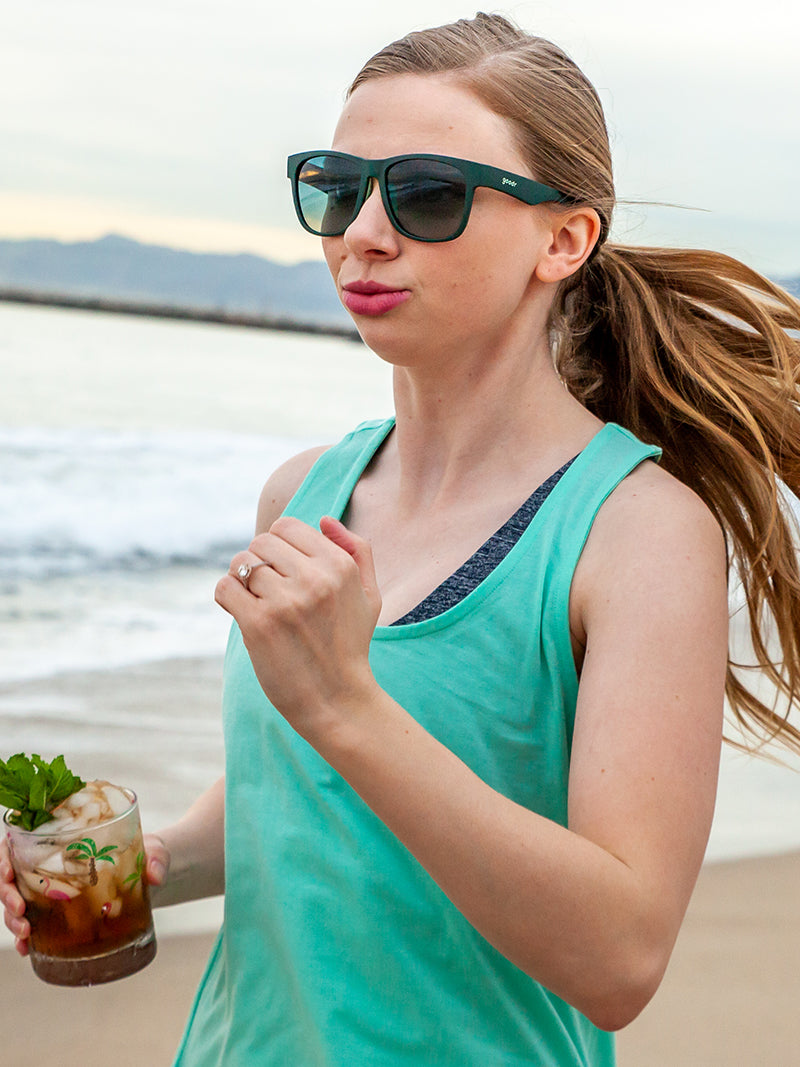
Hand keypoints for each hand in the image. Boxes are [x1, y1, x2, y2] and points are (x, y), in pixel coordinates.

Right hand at [1, 832, 170, 956]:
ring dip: (13, 919)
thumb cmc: (148, 852)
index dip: (5, 857)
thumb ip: (156, 858)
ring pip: (17, 901)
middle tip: (20, 913)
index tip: (7, 873)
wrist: (154, 873)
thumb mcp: (154, 850)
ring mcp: (53, 886)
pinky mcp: (61, 909)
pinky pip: (34, 922)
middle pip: (12, 874)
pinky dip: (26, 937)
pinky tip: (27, 949)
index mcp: (66, 836)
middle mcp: (52, 861)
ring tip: (26, 936)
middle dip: (8, 895)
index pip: (21, 840)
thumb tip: (155, 876)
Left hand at [215, 515, 381, 739]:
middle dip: (258, 562)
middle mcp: (314, 579)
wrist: (337, 700)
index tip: (282, 571)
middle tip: (266, 590)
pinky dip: (226, 597)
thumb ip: (357, 551)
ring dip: (241, 580)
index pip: (287, 527)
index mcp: (339, 566)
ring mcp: (286, 602)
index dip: (278, 546)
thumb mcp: (369, 596)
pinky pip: (225, 587)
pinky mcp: (259, 625)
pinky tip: (241, 612)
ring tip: (256, 603)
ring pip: (240, 563)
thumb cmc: (350, 646)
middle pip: (261, 542)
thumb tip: (323, 520)